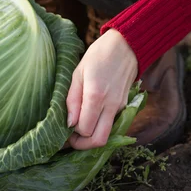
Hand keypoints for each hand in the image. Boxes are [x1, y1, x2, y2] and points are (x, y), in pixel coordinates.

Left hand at [66, 29, 137, 148]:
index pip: (84, 129)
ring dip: (92, 138)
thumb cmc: (98, 56)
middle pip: (99, 141)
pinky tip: (90, 121)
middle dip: (83, 145)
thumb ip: (72, 99)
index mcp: (96, 96)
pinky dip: (100, 128)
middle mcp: (111, 105)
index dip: (72, 134)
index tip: (63, 130)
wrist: (126, 46)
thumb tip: (69, 123)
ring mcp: (120, 107)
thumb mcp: (78, 73)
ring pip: (107, 136)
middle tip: (70, 139)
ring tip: (78, 132)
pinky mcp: (125, 106)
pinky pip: (112, 125)